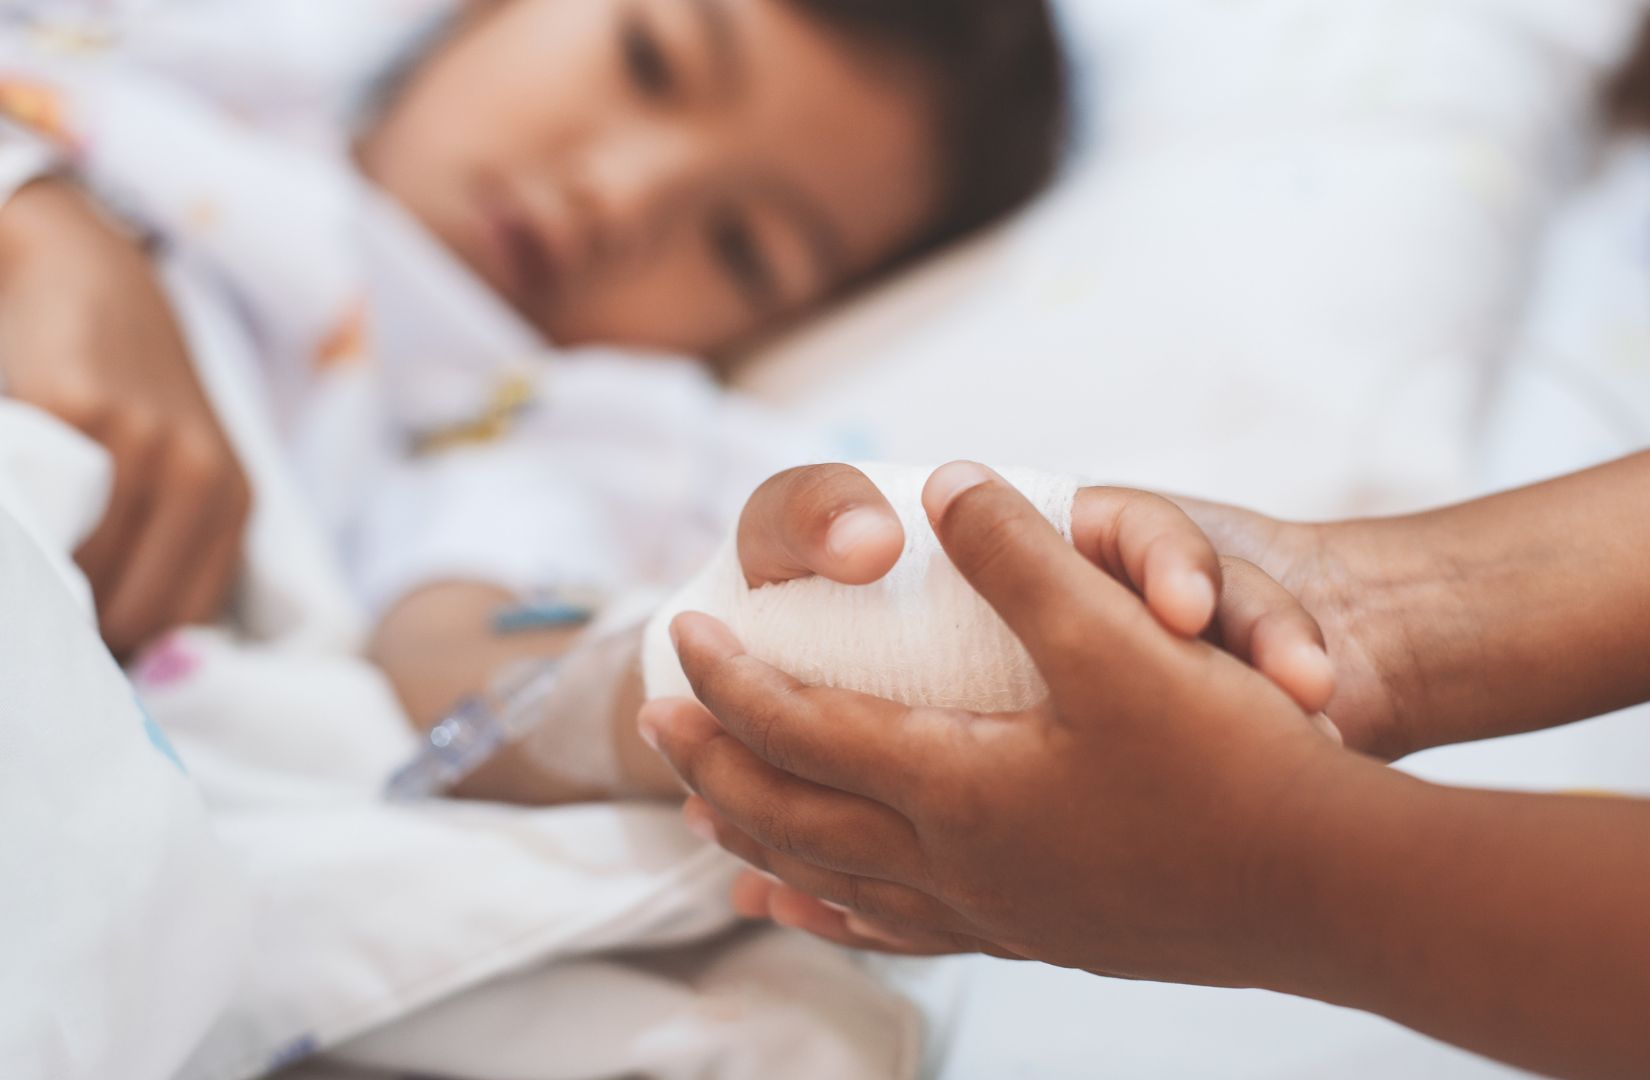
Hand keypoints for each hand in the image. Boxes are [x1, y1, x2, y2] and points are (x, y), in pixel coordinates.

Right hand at [0, 181, 250, 656]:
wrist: (84, 269)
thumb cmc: (126, 384)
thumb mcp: (173, 464)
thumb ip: (164, 543)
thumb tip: (132, 656)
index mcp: (229, 496)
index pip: (182, 621)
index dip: (129, 653)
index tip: (86, 658)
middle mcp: (195, 472)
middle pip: (131, 609)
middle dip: (82, 632)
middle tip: (48, 625)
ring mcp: (134, 438)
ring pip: (83, 569)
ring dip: (45, 585)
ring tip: (33, 569)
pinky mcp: (70, 408)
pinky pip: (37, 509)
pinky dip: (21, 529)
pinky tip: (20, 519)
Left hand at [643, 462, 1368, 983]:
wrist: (1334, 892)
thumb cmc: (1234, 767)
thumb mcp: (1123, 641)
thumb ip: (1024, 559)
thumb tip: (949, 486)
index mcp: (956, 788)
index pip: (801, 732)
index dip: (729, 682)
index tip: (675, 640)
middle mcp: (956, 863)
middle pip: (794, 816)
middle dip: (717, 765)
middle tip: (657, 728)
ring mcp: (996, 911)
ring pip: (838, 882)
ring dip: (764, 842)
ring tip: (709, 823)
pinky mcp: (1043, 934)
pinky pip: (903, 927)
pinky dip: (839, 911)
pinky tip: (824, 910)